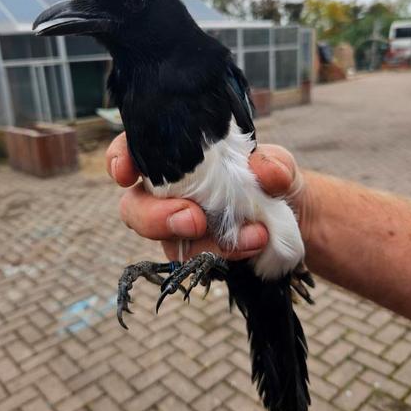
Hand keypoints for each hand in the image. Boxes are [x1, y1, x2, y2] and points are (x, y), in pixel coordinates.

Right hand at [106, 133, 308, 260]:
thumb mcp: (278, 163)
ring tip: (251, 235)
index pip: (134, 150)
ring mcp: (177, 226)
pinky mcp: (195, 252)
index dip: (120, 159)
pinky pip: (195, 259)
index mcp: (177, 156)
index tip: (125, 172)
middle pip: (134, 206)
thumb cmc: (270, 177)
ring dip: (203, 242)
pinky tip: (254, 243)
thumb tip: (264, 170)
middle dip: (155, 216)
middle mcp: (167, 191)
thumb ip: (272, 164)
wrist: (290, 216)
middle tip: (193, 219)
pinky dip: (224, 253)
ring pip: (164, 240)